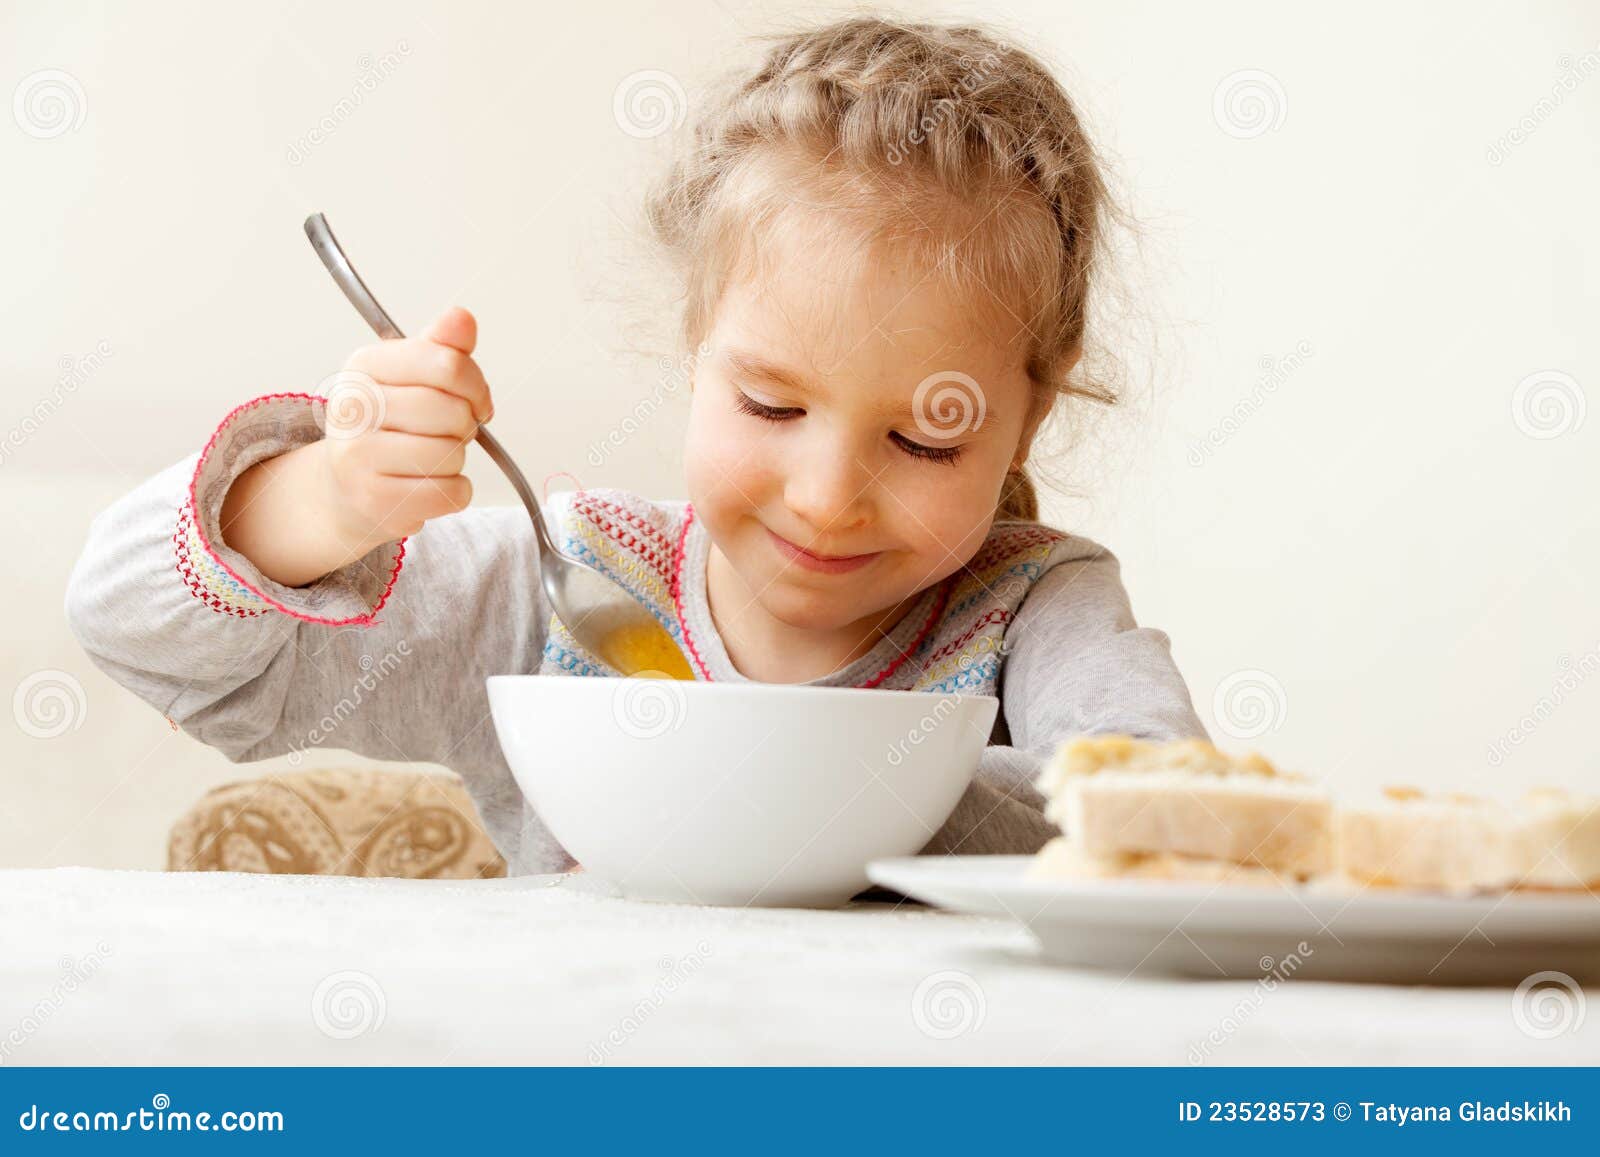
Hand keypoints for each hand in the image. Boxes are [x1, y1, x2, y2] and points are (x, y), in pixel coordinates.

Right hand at [320, 306, 493, 551]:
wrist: (345, 488)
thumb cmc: (390, 428)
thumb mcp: (412, 378)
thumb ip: (442, 348)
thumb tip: (462, 318)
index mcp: (364, 366)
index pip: (447, 363)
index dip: (475, 385)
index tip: (474, 398)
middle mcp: (353, 408)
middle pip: (453, 411)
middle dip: (465, 425)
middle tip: (449, 432)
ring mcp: (358, 456)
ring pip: (452, 454)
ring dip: (457, 460)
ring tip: (432, 459)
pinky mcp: (375, 501)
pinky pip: (451, 492)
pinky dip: (454, 492)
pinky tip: (429, 485)